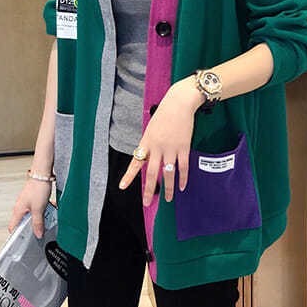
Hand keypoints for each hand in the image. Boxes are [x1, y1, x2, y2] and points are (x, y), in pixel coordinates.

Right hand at [8, 176, 53, 238]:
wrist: (42, 174)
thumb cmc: (37, 188)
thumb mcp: (38, 209)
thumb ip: (37, 223)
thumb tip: (37, 234)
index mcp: (18, 211)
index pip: (13, 227)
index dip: (17, 236)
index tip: (24, 241)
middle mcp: (20, 207)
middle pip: (24, 223)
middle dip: (33, 226)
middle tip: (40, 229)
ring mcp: (27, 203)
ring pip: (33, 216)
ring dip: (40, 217)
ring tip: (47, 216)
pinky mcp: (33, 199)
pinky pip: (38, 209)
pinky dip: (43, 210)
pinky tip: (50, 208)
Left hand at [118, 78, 204, 204]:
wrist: (179, 103)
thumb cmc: (165, 114)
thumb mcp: (151, 129)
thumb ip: (150, 144)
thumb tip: (149, 158)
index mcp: (146, 142)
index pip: (135, 162)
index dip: (129, 176)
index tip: (122, 187)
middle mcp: (157, 147)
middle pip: (151, 173)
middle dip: (149, 190)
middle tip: (147, 203)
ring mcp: (171, 148)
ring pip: (168, 173)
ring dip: (168, 188)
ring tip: (168, 199)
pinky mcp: (183, 147)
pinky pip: (183, 167)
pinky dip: (183, 178)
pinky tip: (182, 186)